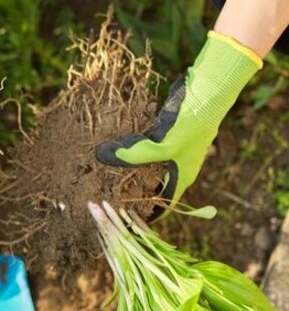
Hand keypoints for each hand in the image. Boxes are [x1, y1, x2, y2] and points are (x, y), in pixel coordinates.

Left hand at [96, 31, 261, 208]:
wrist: (208, 92)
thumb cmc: (190, 125)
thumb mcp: (161, 146)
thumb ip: (132, 155)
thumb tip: (101, 157)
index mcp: (181, 177)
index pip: (163, 204)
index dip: (147, 213)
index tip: (125, 218)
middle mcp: (177, 167)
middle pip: (153, 185)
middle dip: (133, 190)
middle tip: (106, 194)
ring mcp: (173, 149)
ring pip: (148, 165)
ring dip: (130, 168)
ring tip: (104, 174)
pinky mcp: (167, 133)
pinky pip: (146, 146)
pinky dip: (132, 149)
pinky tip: (114, 147)